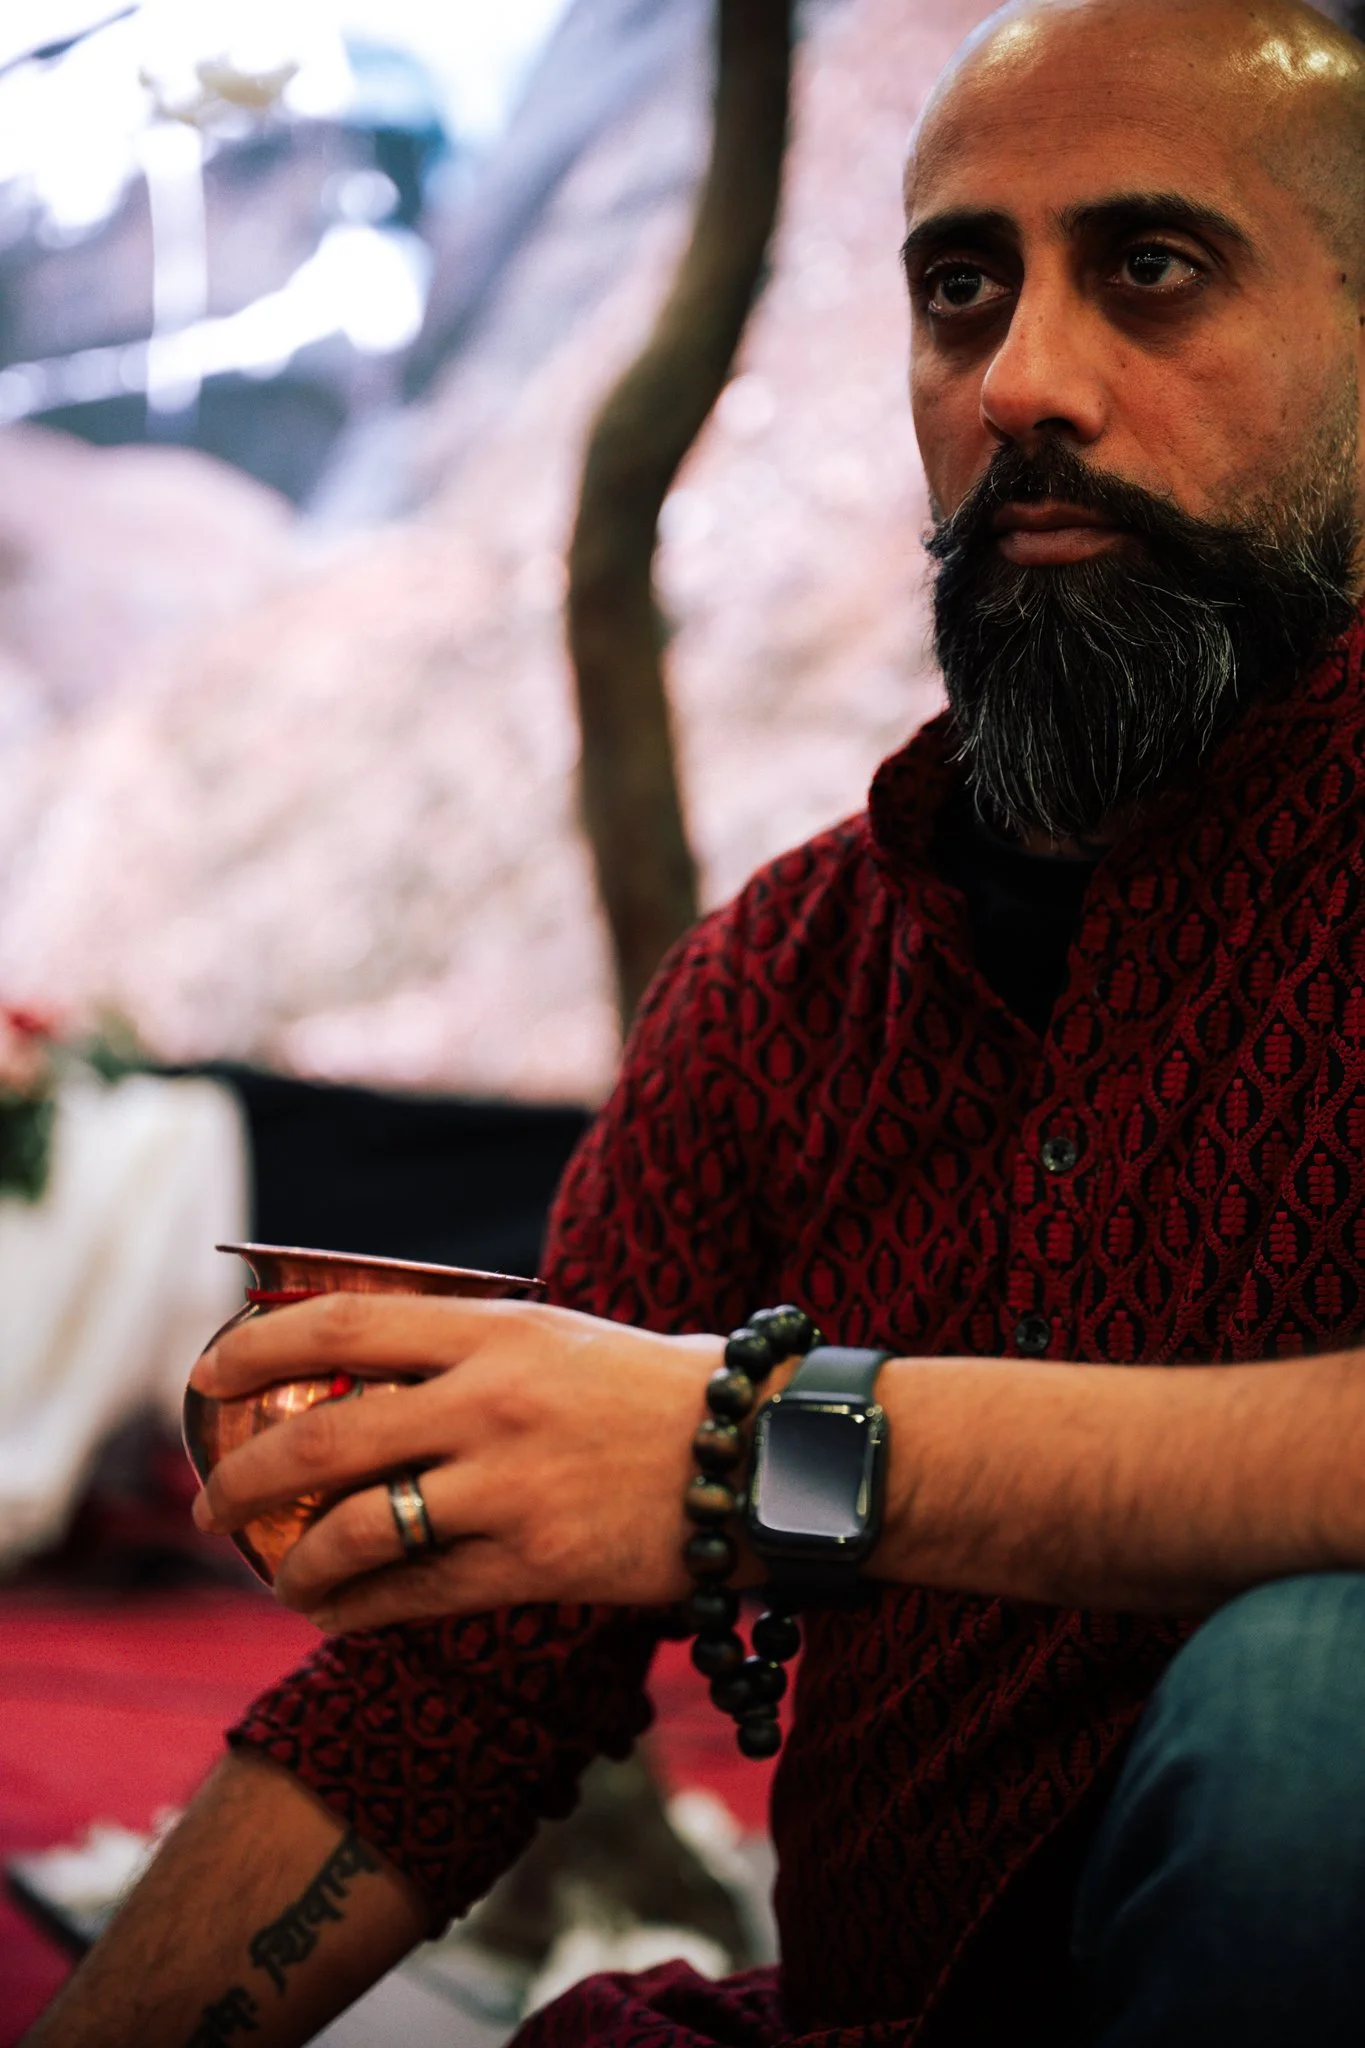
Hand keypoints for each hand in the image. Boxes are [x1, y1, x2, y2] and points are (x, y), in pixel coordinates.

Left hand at [189, 1295, 724, 1629]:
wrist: (767, 1456)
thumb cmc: (666, 1391)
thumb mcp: (563, 1338)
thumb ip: (472, 1351)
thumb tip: (370, 1369)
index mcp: (497, 1329)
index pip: (344, 1323)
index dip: (257, 1349)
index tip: (205, 1377)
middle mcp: (492, 1401)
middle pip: (324, 1438)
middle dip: (241, 1479)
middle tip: (206, 1504)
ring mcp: (512, 1486)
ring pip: (357, 1531)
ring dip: (295, 1563)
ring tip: (279, 1576)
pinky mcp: (540, 1565)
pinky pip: (416, 1596)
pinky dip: (358, 1612)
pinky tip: (337, 1617)